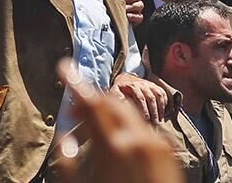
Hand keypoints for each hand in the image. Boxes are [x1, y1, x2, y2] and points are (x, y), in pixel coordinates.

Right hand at [54, 60, 181, 182]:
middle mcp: (139, 139)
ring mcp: (158, 145)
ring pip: (130, 114)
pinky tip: (118, 144)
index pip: (91, 102)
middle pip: (112, 102)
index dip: (75, 81)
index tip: (63, 66)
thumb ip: (69, 164)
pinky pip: (144, 129)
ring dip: (110, 114)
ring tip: (94, 132)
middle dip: (91, 100)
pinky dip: (128, 128)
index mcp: (114, 147)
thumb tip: (63, 139)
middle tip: (74, 112)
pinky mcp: (169, 152)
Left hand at [110, 71, 166, 123]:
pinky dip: (165, 102)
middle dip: (154, 111)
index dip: (144, 109)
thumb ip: (117, 96)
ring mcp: (149, 84)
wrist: (125, 77)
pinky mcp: (154, 85)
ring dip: (161, 108)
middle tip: (155, 123)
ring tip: (160, 119)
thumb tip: (121, 102)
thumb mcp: (114, 90)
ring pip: (159, 95)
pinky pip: (162, 92)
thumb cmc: (120, 88)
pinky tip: (164, 111)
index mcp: (133, 86)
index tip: (146, 119)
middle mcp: (143, 84)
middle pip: (151, 98)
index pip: (140, 98)